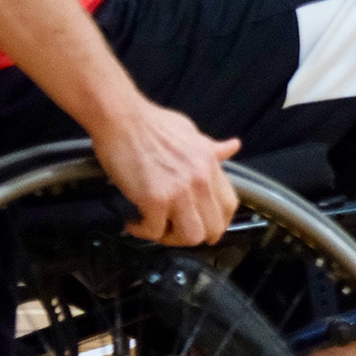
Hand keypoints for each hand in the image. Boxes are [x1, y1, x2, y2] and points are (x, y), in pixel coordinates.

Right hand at [95, 98, 239, 245]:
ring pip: (190, 236)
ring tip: (155, 227)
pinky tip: (133, 221)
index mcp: (210, 165)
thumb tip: (232, 147)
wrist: (122, 118)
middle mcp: (200, 180)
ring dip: (170, 238)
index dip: (217, 221)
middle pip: (213, 227)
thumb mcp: (191, 133)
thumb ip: (212, 148)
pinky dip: (141, 230)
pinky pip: (154, 231)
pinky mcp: (155, 199)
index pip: (230, 206)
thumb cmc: (151, 123)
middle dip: (193, 234)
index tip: (203, 226)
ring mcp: (180, 191)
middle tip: (174, 230)